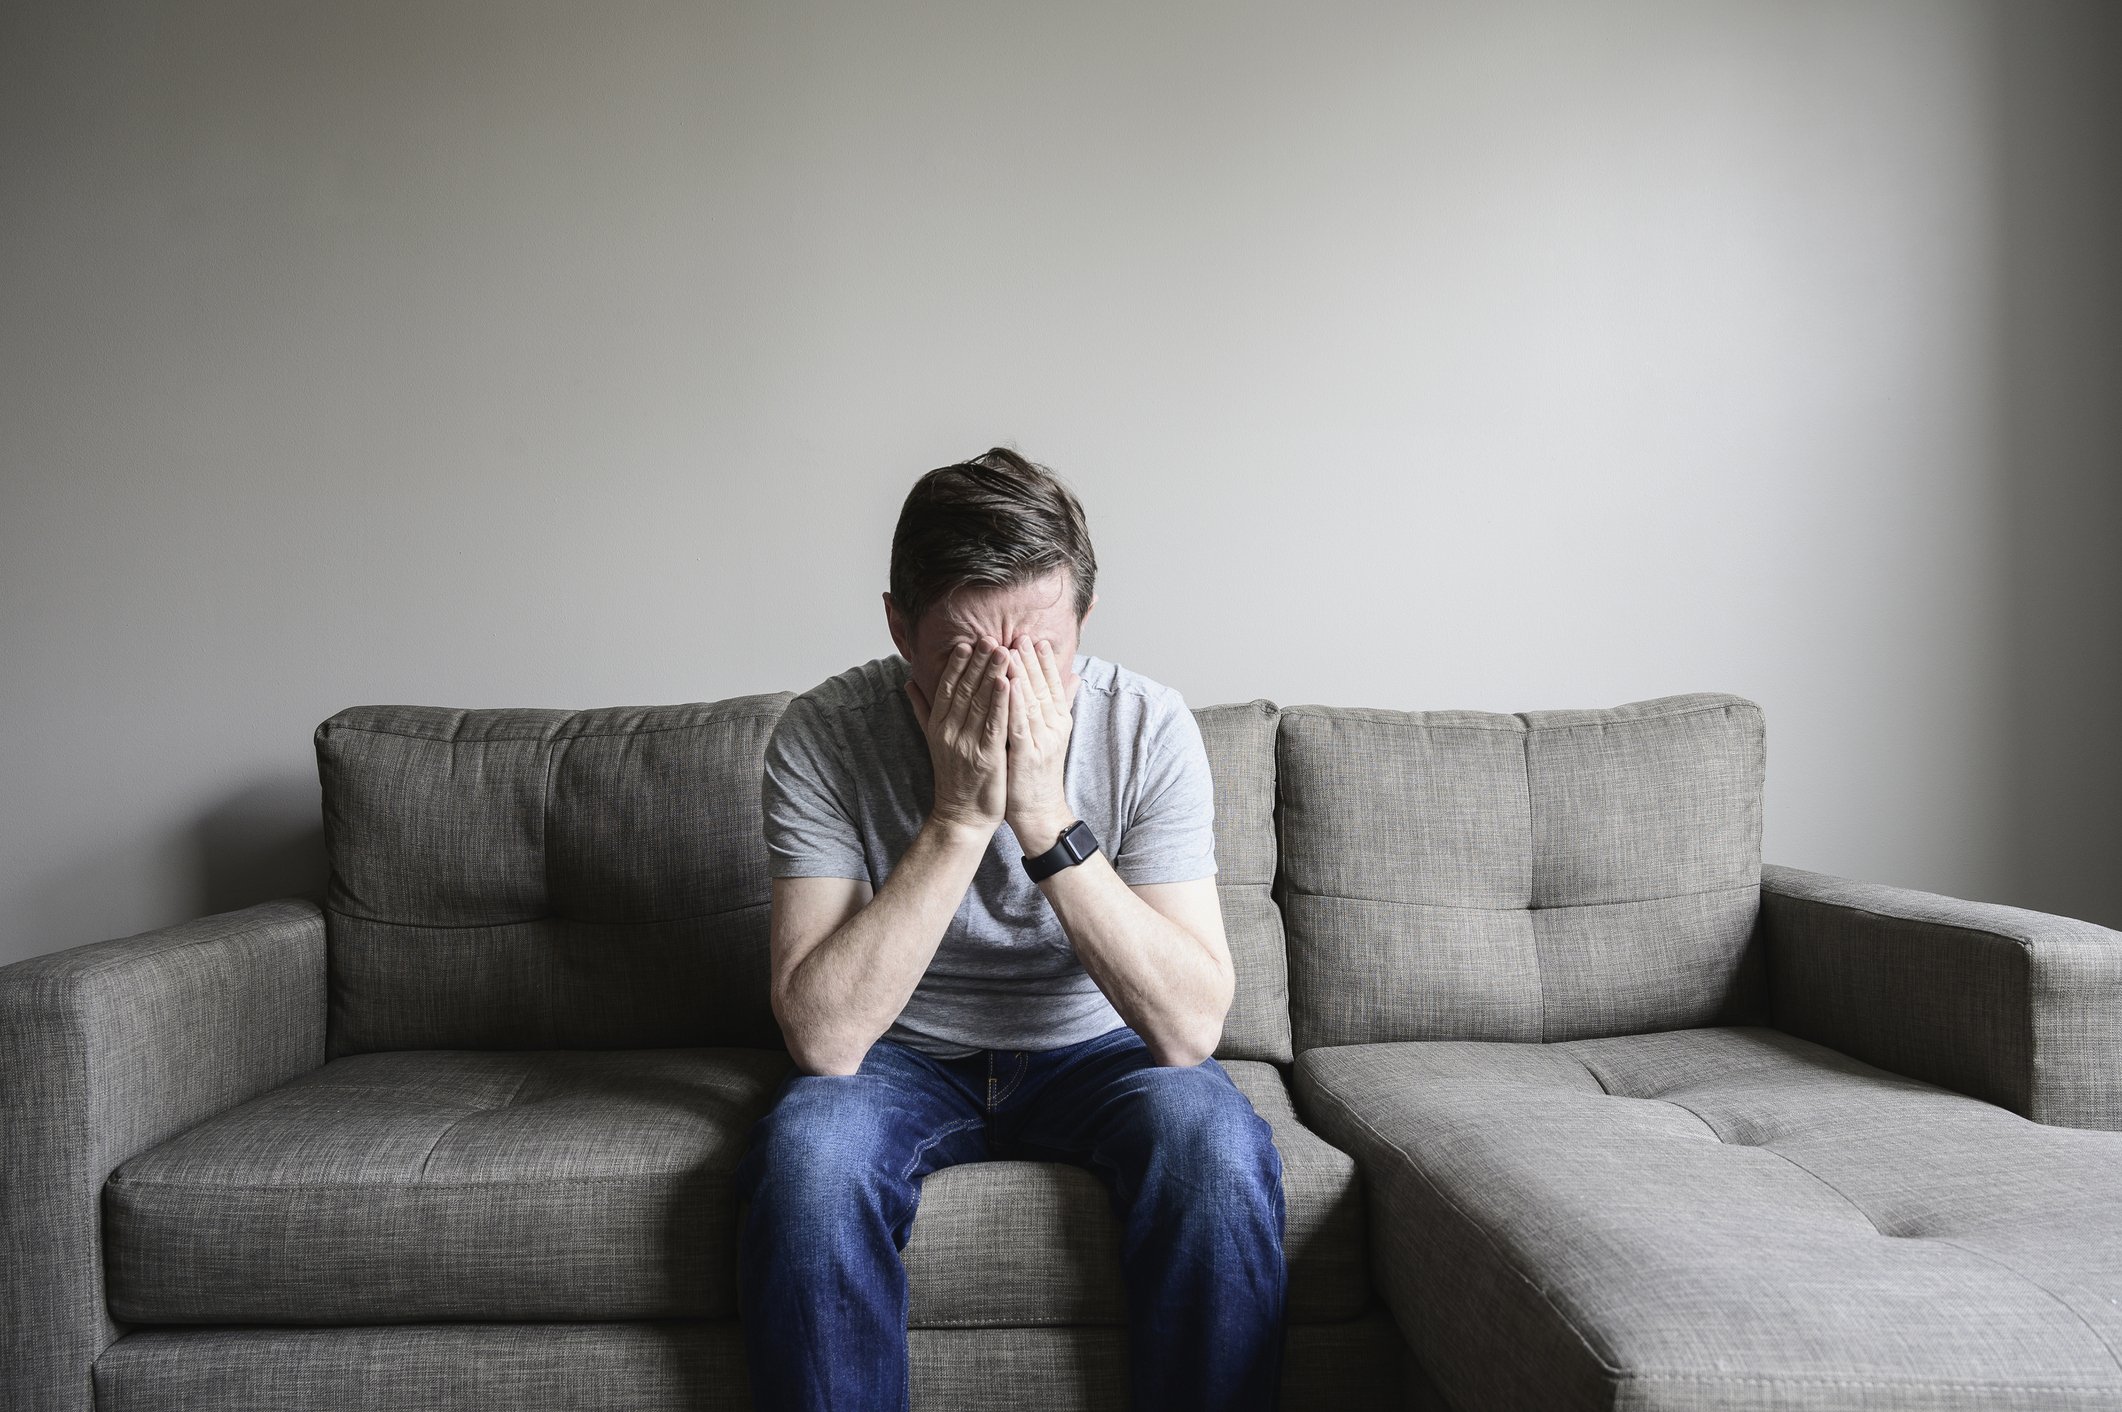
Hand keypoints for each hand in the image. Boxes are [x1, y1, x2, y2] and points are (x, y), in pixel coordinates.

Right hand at [904, 639, 1010, 831]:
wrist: (961, 816)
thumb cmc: (953, 777)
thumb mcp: (933, 740)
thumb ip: (922, 709)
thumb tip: (908, 682)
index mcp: (939, 726)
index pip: (947, 689)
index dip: (956, 665)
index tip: (966, 643)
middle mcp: (950, 733)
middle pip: (964, 691)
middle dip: (977, 663)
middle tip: (988, 637)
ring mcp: (968, 745)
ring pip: (980, 704)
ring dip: (992, 675)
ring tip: (1002, 650)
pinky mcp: (987, 758)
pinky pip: (995, 725)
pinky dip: (1002, 702)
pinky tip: (1009, 683)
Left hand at [1002, 633, 1080, 853]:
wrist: (1039, 812)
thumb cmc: (1037, 773)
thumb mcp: (1052, 735)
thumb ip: (1061, 704)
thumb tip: (1075, 676)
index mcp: (1059, 721)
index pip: (1053, 684)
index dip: (1044, 661)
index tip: (1035, 639)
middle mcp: (1055, 727)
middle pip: (1043, 687)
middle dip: (1030, 660)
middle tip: (1020, 635)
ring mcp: (1043, 740)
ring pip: (1031, 701)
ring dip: (1020, 674)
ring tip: (1010, 650)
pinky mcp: (1028, 754)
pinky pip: (1020, 723)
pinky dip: (1013, 702)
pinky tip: (1005, 684)